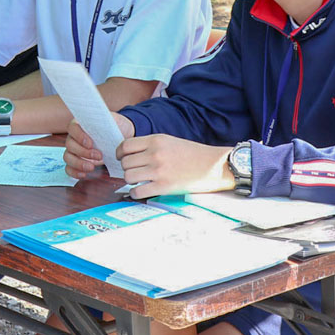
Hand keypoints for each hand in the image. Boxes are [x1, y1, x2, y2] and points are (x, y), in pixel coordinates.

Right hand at [64, 114, 133, 178]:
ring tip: (92, 167)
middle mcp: (74, 137)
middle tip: (99, 156)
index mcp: (80, 124)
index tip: (90, 143)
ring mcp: (74, 150)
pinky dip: (74, 172)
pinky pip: (69, 168)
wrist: (122, 137)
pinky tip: (84, 174)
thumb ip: (106, 119)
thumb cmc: (116, 127)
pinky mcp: (77, 161)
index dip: (79, 136)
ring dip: (78, 163)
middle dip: (83, 152)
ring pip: (67, 157)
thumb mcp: (113, 120)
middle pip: (69, 145)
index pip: (72, 128)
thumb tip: (100, 119)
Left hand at [117, 133, 234, 197]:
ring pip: (128, 176)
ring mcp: (159, 171)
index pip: (126, 145)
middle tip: (133, 171)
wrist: (214, 166)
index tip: (121, 158)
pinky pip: (138, 191)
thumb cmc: (193, 154)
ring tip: (138, 181)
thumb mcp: (170, 141)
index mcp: (156, 140)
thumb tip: (131, 154)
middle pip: (125, 162)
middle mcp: (155, 154)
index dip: (120, 153)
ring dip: (130, 180)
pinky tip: (140, 191)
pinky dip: (135, 193)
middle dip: (126, 168)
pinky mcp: (164, 187)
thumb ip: (151, 146)